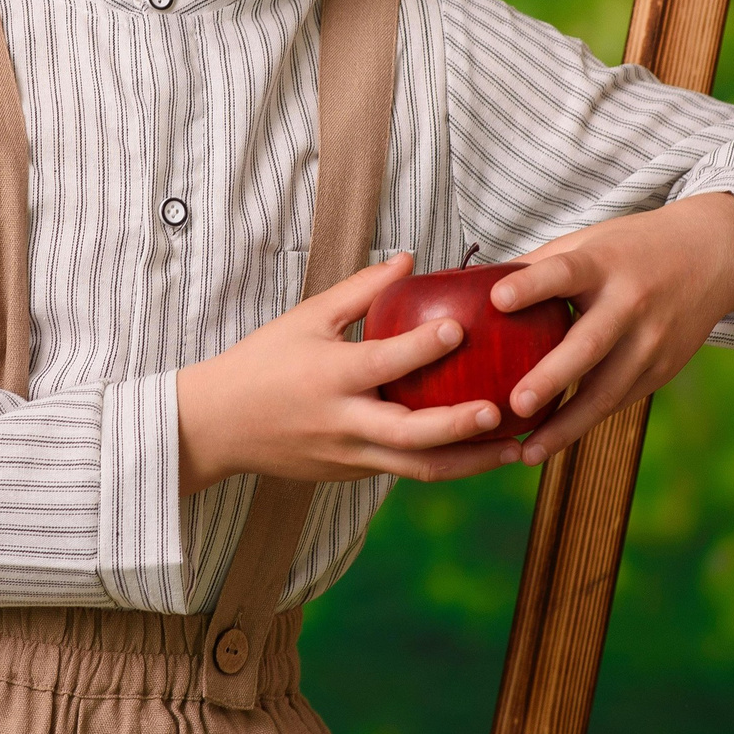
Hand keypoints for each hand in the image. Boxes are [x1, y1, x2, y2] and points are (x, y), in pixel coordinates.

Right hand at [176, 254, 523, 493]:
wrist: (218, 426)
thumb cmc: (263, 362)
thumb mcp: (305, 318)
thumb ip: (360, 291)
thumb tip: (410, 259)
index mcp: (329, 377)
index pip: (382, 363)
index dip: (421, 347)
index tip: (460, 328)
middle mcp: (343, 422)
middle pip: (410, 435)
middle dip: (460, 427)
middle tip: (503, 413)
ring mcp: (349, 456)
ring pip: (418, 468)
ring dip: (471, 462)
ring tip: (516, 451)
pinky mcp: (352, 474)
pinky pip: (405, 470)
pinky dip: (446, 463)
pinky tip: (481, 452)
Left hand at [489, 193, 733, 466]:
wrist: (711, 257)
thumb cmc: (628, 250)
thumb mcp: (587, 242)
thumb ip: (536, 267)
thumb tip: (468, 289)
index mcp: (603, 263)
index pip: (565, 272)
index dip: (532, 285)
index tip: (497, 299)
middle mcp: (631, 302)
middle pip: (590, 344)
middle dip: (553, 376)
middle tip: (516, 404)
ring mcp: (652, 340)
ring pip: (608, 390)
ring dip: (567, 424)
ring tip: (528, 451)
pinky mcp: (662, 370)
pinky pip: (618, 401)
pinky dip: (585, 423)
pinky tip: (552, 442)